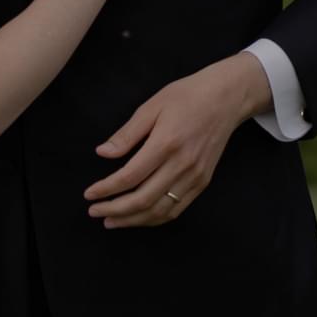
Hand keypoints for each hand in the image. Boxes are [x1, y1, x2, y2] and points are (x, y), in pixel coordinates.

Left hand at [84, 52, 271, 227]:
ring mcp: (195, 176)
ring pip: (160, 210)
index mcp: (166, 143)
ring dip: (133, 220)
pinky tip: (139, 217)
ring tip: (111, 221)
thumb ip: (127, 134)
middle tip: (94, 211)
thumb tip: (102, 153)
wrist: (227, 98)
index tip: (89, 194)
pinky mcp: (203, 181)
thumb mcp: (152, 106)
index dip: (106, 189)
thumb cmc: (187, 96)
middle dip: (114, 210)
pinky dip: (155, 218)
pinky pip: (177, 208)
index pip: (129, 177)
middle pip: (143, 199)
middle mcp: (182, 164)